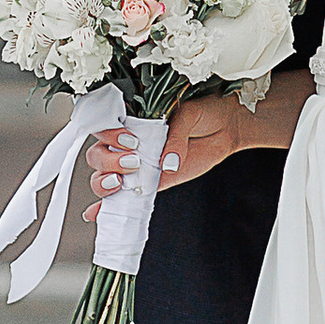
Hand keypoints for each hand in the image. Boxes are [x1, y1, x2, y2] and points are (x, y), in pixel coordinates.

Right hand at [82, 102, 234, 220]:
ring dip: (104, 181)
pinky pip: (128, 195)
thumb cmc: (205, 110)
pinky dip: (108, 205)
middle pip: (98, 155)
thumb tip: (166, 164)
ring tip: (122, 182)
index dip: (108, 135)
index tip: (128, 140)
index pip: (103, 127)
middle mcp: (130, 142)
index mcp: (133, 119)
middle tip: (134, 161)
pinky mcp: (154, 181)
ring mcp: (139, 163)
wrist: (227, 126)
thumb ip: (175, 136)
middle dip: (108, 161)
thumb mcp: (188, 114)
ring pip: (104, 175)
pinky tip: (97, 213)